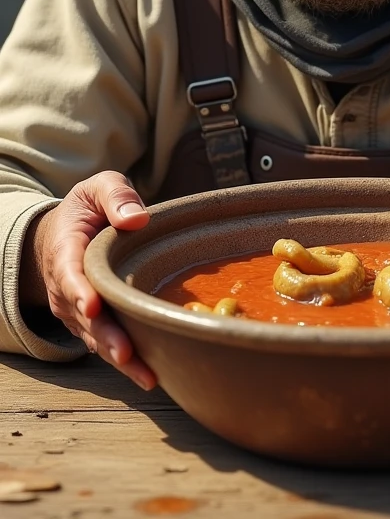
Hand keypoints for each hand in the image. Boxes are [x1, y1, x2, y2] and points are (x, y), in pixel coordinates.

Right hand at [20, 171, 156, 390]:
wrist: (65, 233)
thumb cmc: (87, 210)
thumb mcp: (97, 188)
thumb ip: (115, 195)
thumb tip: (137, 218)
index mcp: (66, 251)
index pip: (69, 274)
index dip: (79, 292)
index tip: (92, 306)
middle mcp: (67, 288)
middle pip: (85, 317)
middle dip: (105, 336)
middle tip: (126, 353)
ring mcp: (78, 311)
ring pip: (97, 337)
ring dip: (120, 358)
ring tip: (146, 375)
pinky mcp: (93, 323)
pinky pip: (107, 343)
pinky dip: (126, 361)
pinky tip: (150, 374)